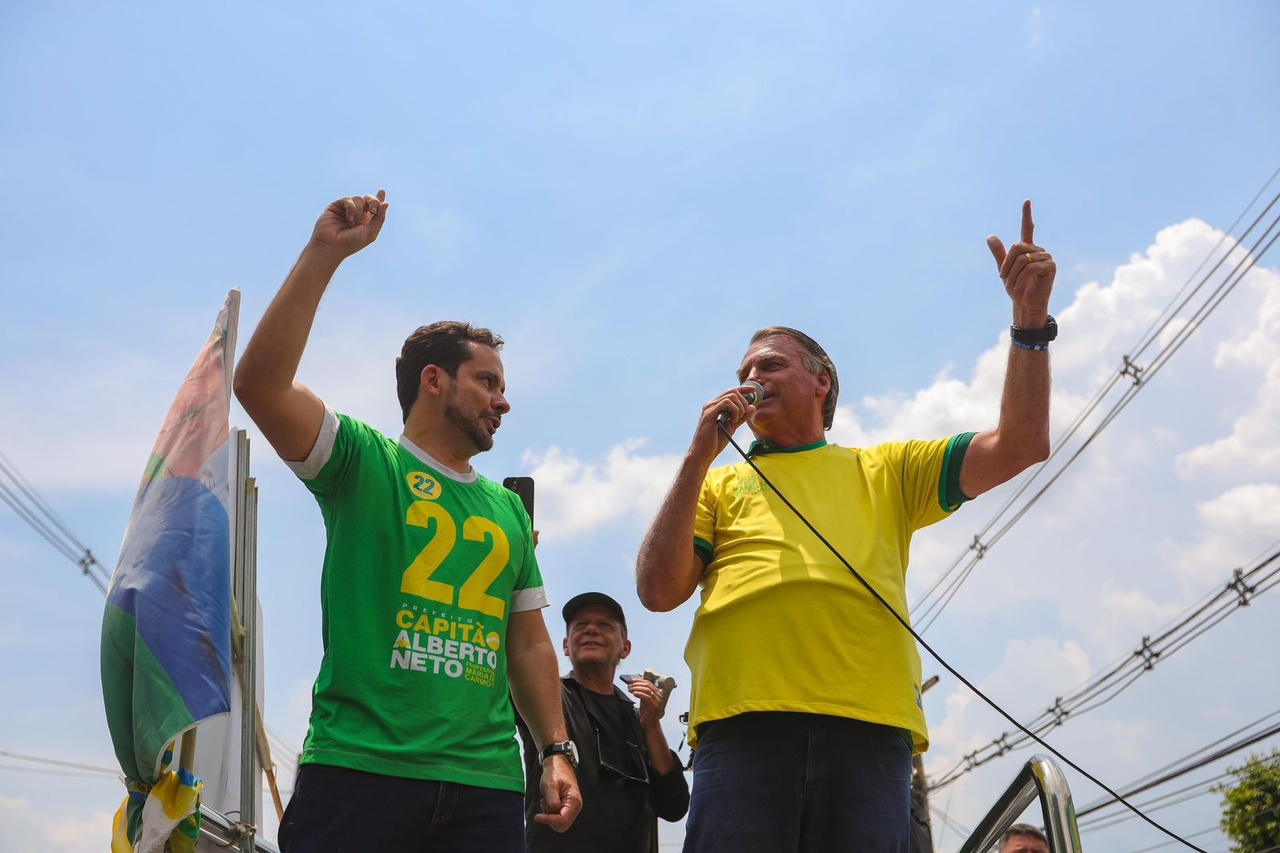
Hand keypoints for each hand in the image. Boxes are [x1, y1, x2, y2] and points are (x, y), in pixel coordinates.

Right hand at [309, 189, 388, 259]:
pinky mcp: (337, 205)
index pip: (374, 206)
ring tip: (352, 223)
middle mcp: (358, 213)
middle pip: (369, 199)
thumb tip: (386, 203)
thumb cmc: (351, 243)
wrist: (332, 245)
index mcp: (367, 220)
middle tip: (372, 210)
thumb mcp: (370, 232)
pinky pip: (348, 200)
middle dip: (373, 202)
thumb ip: (379, 218)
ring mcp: (347, 209)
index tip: (381, 190)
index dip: (378, 198)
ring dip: (359, 211)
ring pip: (359, 199)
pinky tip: (348, 219)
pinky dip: (351, 209)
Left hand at [533, 755, 581, 832]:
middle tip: (545, 804)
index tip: (537, 816)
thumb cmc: (555, 772)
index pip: (562, 820)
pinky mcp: (568, 807)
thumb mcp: (549, 786)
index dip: (549, 820)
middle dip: (550, 819)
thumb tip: (551, 814)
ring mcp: (573, 807)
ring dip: (551, 816)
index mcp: (574, 800)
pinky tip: (550, 801)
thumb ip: (551, 802)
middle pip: (562, 825)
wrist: (558, 764)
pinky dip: (552, 813)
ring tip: (547, 801)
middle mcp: (576, 806)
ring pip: (560, 823)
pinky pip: (559, 817)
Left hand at [627, 676, 665, 728]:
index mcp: (658, 693)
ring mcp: (657, 701)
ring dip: (637, 688)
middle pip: (648, 685)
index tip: (632, 680)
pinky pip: (646, 697)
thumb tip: (635, 685)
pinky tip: (634, 693)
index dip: (639, 680)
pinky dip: (639, 694)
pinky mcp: (654, 706)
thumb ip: (642, 693)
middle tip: (629, 685)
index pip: (649, 683)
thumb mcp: (644, 701)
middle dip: (637, 684)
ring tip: (630, 689)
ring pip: (647, 690)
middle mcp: (659, 696)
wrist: (650, 725)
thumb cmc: (647, 714)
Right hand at [691, 383, 759, 458]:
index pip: (731, 391)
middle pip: (733, 391)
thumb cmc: (715, 442)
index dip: (743, 389)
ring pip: (731, 395)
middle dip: (744, 401)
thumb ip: (742, 417)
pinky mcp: (709, 412)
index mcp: (716, 406)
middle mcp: (712, 404)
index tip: (753, 390)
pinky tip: (733, 421)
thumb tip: (752, 407)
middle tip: (743, 415)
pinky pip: (727, 402)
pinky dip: (735, 410)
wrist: (703, 453)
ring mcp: (710, 407)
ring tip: (736, 420)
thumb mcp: (732, 427)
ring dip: (740, 407)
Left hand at [987, 199, 1054, 324]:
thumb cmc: (1016, 288)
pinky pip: (1031, 267)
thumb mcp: (1004, 270)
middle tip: (1002, 277)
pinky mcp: (1051, 266)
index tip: (1026, 201)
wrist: (1025, 304)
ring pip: (1023, 258)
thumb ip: (999, 254)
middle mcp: (1038, 250)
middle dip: (1007, 263)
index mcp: (1028, 249)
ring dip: (1013, 273)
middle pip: (1017, 247)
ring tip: (1011, 285)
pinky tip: (1018, 285)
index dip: (1026, 215)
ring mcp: (1046, 257)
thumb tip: (990, 236)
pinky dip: (1021, 277)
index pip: (1027, 229)